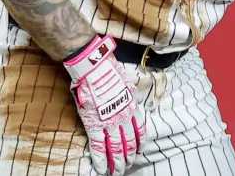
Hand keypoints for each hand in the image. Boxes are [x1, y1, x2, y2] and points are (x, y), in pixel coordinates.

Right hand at [63, 35, 146, 173]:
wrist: (95, 68)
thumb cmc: (108, 71)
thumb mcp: (126, 83)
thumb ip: (128, 94)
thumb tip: (130, 94)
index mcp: (131, 107)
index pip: (139, 130)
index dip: (139, 143)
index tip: (139, 151)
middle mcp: (123, 117)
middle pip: (129, 143)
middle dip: (129, 157)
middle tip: (127, 166)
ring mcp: (109, 122)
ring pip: (116, 148)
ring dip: (116, 162)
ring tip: (116, 172)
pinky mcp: (94, 124)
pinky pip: (98, 146)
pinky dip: (100, 159)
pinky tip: (101, 168)